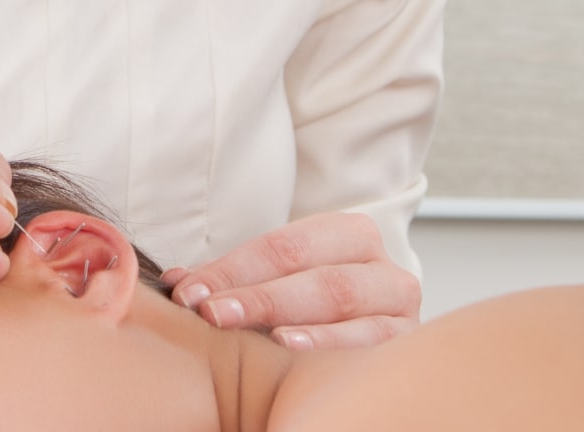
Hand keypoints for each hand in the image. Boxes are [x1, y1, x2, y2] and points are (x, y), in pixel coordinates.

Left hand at [161, 211, 420, 348]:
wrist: (378, 327)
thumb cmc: (319, 302)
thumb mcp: (281, 281)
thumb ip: (233, 280)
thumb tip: (177, 282)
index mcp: (348, 235)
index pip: (283, 247)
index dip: (232, 269)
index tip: (187, 291)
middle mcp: (380, 265)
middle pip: (314, 275)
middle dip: (258, 295)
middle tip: (211, 313)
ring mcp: (399, 306)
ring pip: (342, 304)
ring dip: (288, 318)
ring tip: (251, 332)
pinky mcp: (406, 343)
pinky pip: (369, 343)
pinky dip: (327, 345)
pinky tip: (291, 349)